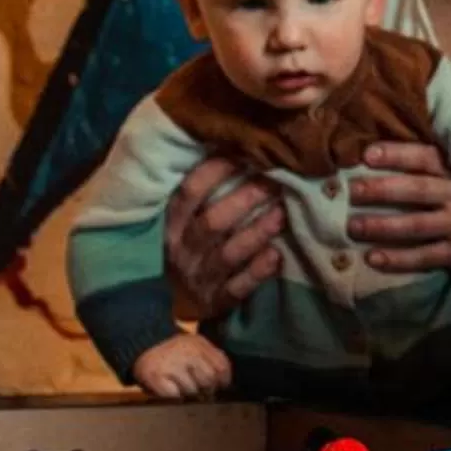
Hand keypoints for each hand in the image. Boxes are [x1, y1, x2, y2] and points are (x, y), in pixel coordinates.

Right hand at [132, 333, 232, 400]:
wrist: (143, 346)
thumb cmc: (175, 352)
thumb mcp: (196, 348)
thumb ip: (213, 360)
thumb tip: (225, 383)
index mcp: (199, 344)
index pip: (222, 367)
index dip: (223, 380)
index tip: (219, 385)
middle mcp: (187, 352)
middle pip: (208, 380)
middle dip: (205, 388)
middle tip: (197, 387)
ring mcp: (171, 364)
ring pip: (191, 390)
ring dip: (187, 391)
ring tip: (178, 383)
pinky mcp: (156, 376)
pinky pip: (174, 395)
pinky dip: (173, 395)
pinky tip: (168, 386)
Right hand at [165, 157, 282, 321]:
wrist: (167, 304)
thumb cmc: (181, 246)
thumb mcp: (176, 220)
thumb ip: (195, 192)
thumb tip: (226, 147)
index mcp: (169, 225)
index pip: (188, 193)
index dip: (214, 171)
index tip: (242, 151)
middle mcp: (181, 250)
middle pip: (213, 222)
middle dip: (245, 199)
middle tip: (274, 180)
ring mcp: (199, 278)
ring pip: (229, 253)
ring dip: (258, 231)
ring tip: (282, 212)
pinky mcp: (216, 301)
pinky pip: (239, 287)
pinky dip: (258, 271)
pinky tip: (277, 255)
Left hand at [347, 140, 450, 273]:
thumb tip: (411, 137)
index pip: (426, 158)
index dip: (397, 154)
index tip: (368, 154)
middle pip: (417, 190)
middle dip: (383, 189)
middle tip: (352, 190)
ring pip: (417, 225)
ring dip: (383, 226)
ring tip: (353, 226)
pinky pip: (426, 256)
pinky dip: (399, 259)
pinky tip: (373, 258)